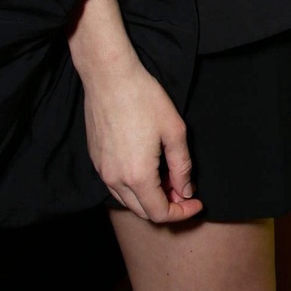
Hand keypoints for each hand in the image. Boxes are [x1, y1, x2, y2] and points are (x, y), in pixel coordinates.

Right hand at [80, 52, 199, 223]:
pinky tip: (148, 168)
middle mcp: (115, 179)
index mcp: (137, 175)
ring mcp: (102, 170)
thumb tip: (185, 190)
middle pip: (142, 211)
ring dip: (149, 197)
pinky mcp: (95, 159)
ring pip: (127, 200)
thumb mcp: (174, 131)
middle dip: (167, 206)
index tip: (196, 202)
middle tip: (184, 189)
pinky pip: (115, 185)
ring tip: (168, 177)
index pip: (159, 212)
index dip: (181, 213)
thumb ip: (182, 167)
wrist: (109, 77)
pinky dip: (134, 187)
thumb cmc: (143, 98)